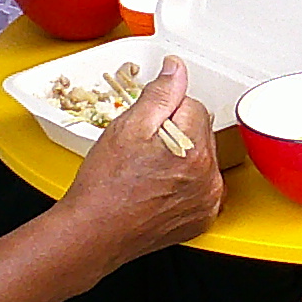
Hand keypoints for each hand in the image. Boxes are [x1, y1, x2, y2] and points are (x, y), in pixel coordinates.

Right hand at [63, 57, 223, 262]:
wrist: (92, 233)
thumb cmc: (104, 186)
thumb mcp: (127, 127)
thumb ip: (160, 93)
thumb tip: (177, 68)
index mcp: (194, 150)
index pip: (193, 105)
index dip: (164, 112)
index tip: (146, 129)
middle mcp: (209, 178)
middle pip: (200, 131)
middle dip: (176, 133)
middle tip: (143, 151)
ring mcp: (207, 201)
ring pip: (202, 158)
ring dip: (182, 157)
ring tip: (149, 171)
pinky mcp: (201, 218)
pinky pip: (201, 185)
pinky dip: (185, 183)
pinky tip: (159, 188)